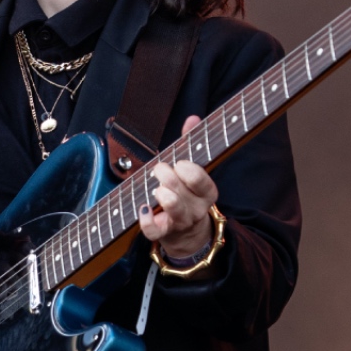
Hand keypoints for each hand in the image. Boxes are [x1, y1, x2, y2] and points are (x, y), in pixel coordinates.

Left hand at [137, 116, 219, 261]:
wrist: (187, 232)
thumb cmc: (186, 193)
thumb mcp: (192, 170)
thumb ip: (191, 142)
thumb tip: (192, 117)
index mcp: (207, 192)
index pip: (203, 182)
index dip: (189, 171)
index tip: (179, 163)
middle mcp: (197, 208)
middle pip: (184, 191)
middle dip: (167, 176)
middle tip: (159, 169)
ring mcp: (181, 222)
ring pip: (174, 209)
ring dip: (163, 194)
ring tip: (156, 189)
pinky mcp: (164, 233)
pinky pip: (154, 230)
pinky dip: (146, 219)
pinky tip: (143, 208)